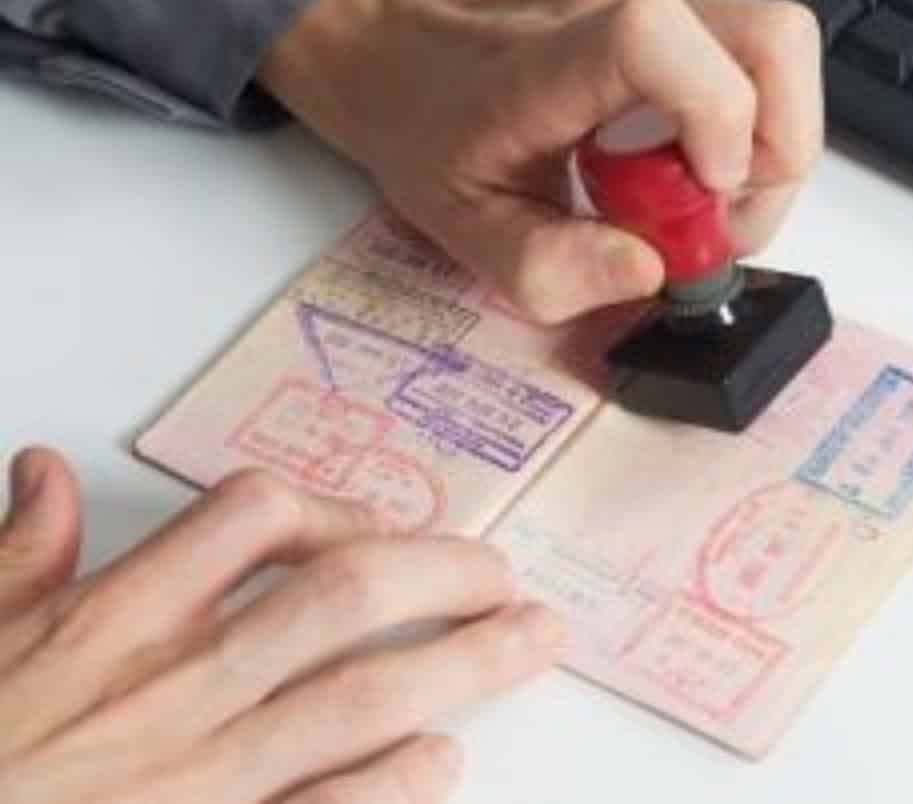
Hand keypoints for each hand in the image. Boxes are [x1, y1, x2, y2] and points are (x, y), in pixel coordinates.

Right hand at [0, 447, 562, 803]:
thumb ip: (16, 558)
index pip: (254, 519)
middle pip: (346, 596)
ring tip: (530, 640)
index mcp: (112, 624)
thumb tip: (39, 470)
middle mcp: (175, 688)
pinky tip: (444, 761)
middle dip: (443, 572)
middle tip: (501, 572)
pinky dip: (397, 786)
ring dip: (465, 662)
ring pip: (364, 697)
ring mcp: (205, 777)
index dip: (339, 510)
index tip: (379, 528)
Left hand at [259, 0, 824, 323]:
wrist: (400, 43)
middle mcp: (626, 20)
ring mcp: (666, 19)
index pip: (662, 41)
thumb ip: (544, 266)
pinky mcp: (686, 35)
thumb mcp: (456, 222)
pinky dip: (748, 145)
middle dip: (773, 158)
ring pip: (782, 61)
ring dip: (767, 156)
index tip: (703, 196)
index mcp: (557, 60)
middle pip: (775, 43)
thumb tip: (646, 276)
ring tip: (695, 206)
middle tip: (710, 222)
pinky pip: (760, 79)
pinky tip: (686, 179)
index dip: (716, 117)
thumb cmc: (426, 117)